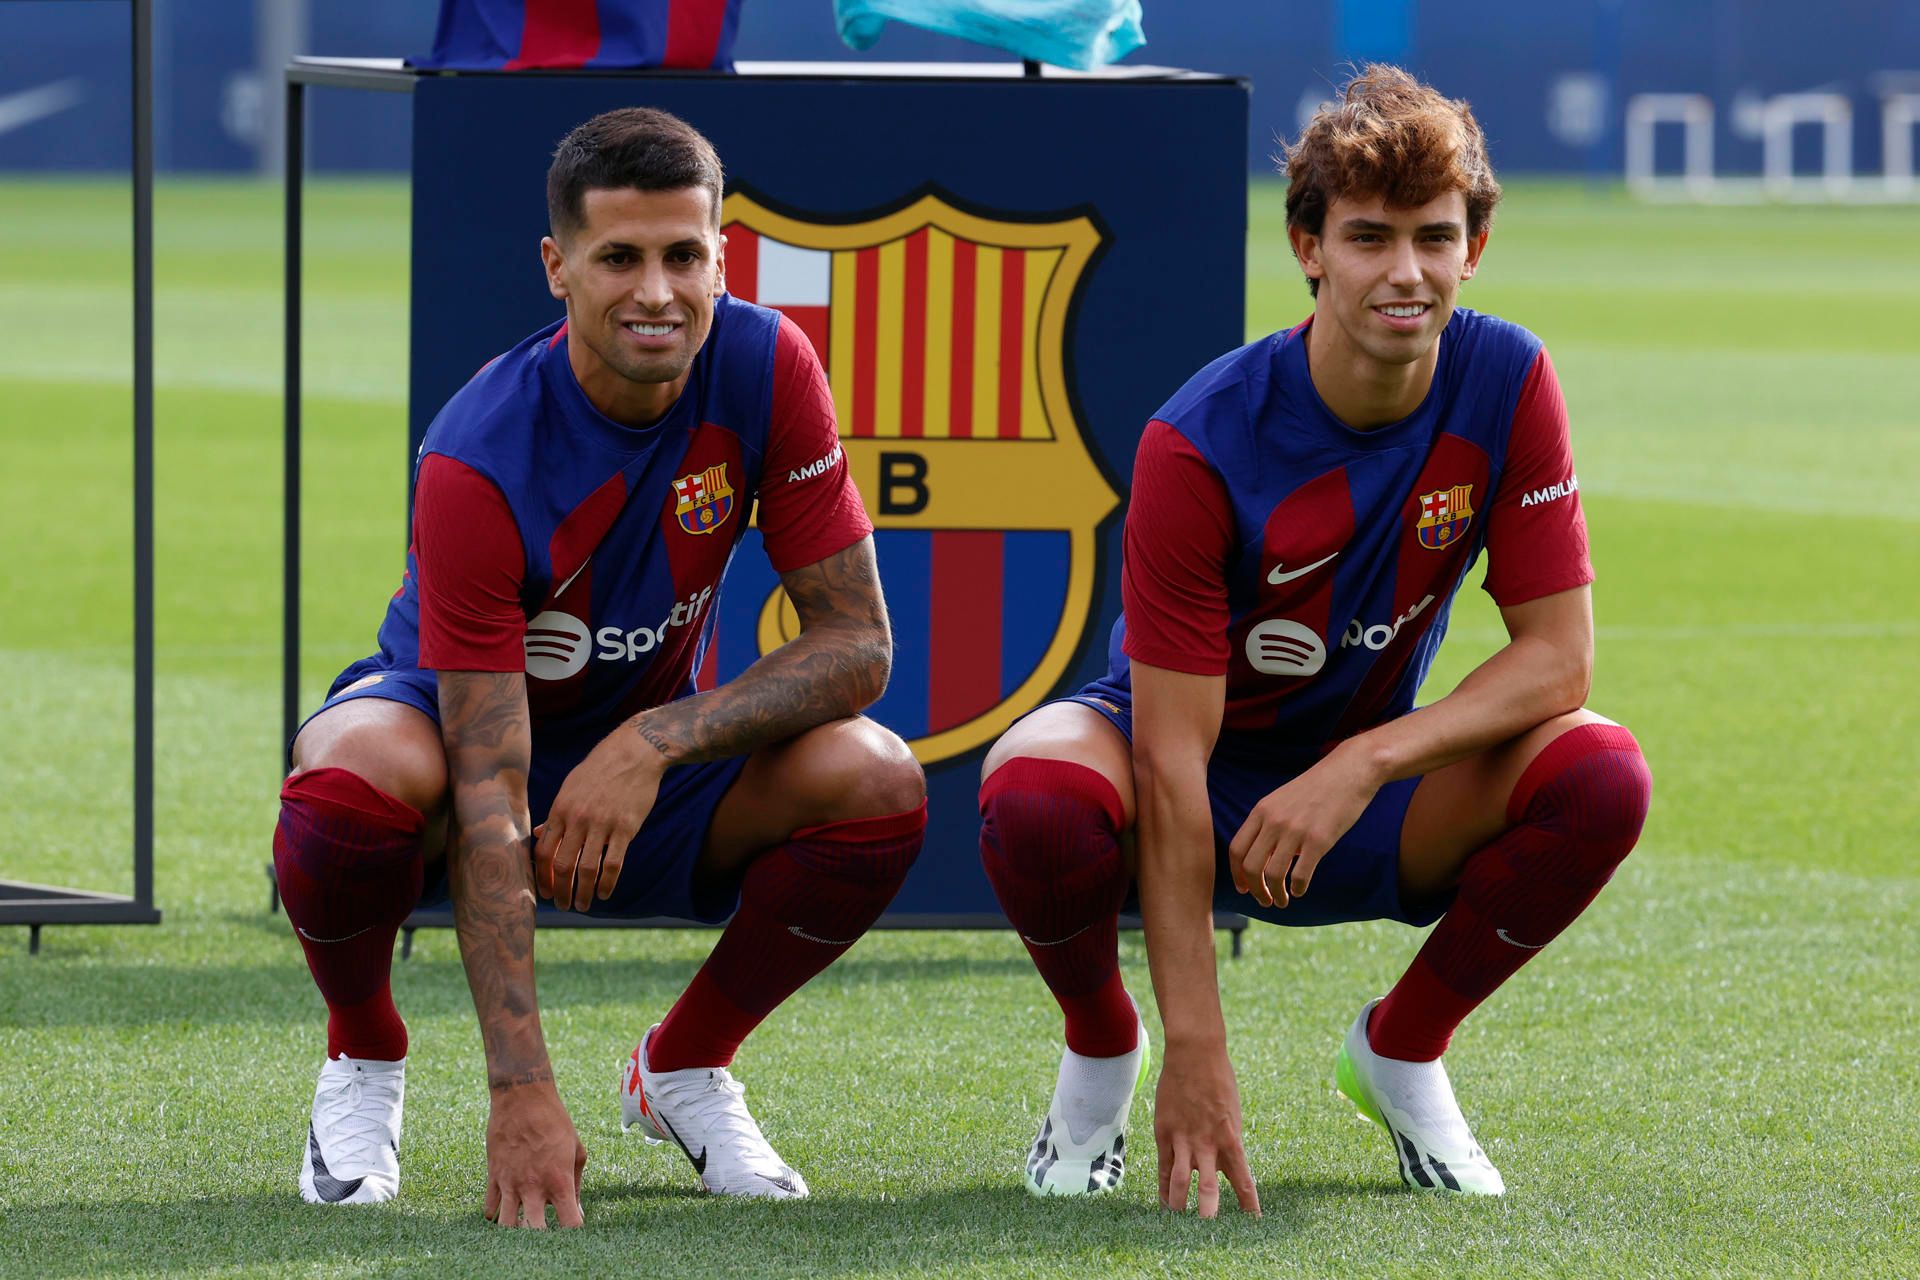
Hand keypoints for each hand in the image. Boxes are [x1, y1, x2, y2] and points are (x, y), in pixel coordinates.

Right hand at [483, 1077, 586, 1228]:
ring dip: (515, 1231)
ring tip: (523, 1225)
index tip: (574, 1232)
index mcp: (559, 1181)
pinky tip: (506, 1209)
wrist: (522, 1098)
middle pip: (534, 1233)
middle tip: (546, 1234)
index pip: (569, 1224)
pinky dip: (497, 1215)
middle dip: (541, 1240)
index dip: (573, 1234)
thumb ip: (576, 1184)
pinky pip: (490, 1210)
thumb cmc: (556, 1122)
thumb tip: (577, 1211)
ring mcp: (510, 1184)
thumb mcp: (576, 1150)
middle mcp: (533, 1187)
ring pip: (506, 1227)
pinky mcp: (493, 1177)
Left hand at [534, 731, 664, 910]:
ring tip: (583, 905)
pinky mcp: (625, 828)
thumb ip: (554, 814)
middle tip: (562, 905)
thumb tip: (537, 835)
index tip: (545, 891)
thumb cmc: (599, 769)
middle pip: (563, 865)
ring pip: (587, 869)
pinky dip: (608, 883)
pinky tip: (605, 894)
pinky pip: (613, 863)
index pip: (544, 851)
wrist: (634, 753)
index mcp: (560, 810)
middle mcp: (577, 819)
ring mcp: (602, 824)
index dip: (542, 875)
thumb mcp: (570, 788)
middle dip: (560, 890)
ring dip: (583, 893)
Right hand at [1155, 1039, 1259, 1217]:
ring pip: (1180, 1180)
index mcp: (1231, 1138)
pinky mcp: (1164, 1132)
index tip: (1254, 1221)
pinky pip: (1163, 1166)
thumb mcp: (1231, 1113)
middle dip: (1209, 1210)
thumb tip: (1223, 1166)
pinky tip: (1165, 1203)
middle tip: (1209, 1229)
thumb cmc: (1219, 1080)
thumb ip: (1227, 1141)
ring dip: (1180, 1204)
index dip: (1248, 1203)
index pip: (1243, 1179)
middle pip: (1208, 1185)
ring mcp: (1183, 1138)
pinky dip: (1164, 1187)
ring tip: (1180, 1222)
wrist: (1195, 1053)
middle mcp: (1208, 1142)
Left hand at [1226, 746, 1379, 908]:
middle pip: (1250, 866)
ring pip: (1272, 875)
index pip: (1236, 849)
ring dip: (1275, 894)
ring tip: (1282, 901)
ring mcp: (1295, 830)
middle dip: (1255, 890)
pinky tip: (1300, 890)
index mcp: (1261, 811)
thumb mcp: (1282, 800)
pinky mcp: (1319, 840)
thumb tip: (1260, 857)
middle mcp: (1273, 821)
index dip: (1237, 874)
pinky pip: (1300, 874)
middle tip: (1265, 900)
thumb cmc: (1317, 788)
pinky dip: (1297, 889)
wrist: (1350, 771)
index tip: (1244, 889)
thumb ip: (1268, 824)